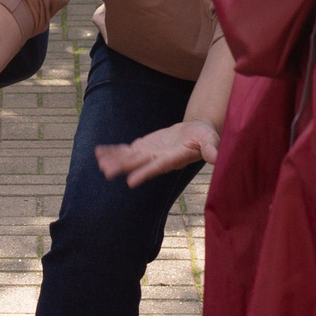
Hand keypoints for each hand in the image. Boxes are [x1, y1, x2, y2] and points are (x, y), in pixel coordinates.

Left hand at [93, 119, 219, 186]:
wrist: (196, 134)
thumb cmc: (206, 137)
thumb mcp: (211, 139)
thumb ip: (212, 148)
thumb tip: (217, 157)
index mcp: (173, 159)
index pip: (157, 167)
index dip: (145, 173)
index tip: (131, 181)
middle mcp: (158, 159)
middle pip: (138, 164)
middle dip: (122, 167)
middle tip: (106, 171)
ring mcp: (149, 154)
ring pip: (129, 158)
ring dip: (114, 160)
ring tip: (99, 163)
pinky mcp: (144, 147)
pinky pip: (126, 150)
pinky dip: (113, 150)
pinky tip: (99, 152)